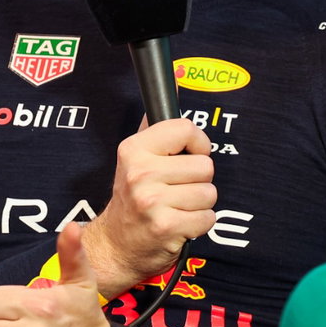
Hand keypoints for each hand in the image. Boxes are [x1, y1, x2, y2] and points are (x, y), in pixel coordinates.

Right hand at [83, 118, 216, 297]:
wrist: (115, 245)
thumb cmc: (132, 198)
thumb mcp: (136, 157)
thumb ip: (157, 124)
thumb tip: (180, 81)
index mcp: (134, 149)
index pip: (186, 129)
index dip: (196, 144)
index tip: (188, 155)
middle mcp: (141, 173)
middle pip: (205, 166)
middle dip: (198, 180)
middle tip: (176, 190)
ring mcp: (153, 201)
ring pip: (210, 193)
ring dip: (199, 203)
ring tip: (177, 207)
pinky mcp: (167, 227)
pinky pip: (208, 218)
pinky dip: (199, 223)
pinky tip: (180, 223)